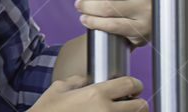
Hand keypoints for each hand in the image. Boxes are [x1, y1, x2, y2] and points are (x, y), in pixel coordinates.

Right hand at [30, 75, 146, 110]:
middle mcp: (106, 111)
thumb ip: (75, 81)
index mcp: (96, 94)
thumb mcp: (58, 89)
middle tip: (132, 102)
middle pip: (140, 106)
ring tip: (123, 111)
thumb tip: (85, 79)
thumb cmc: (47, 111)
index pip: (129, 84)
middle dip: (138, 103)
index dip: (135, 84)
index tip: (134, 87)